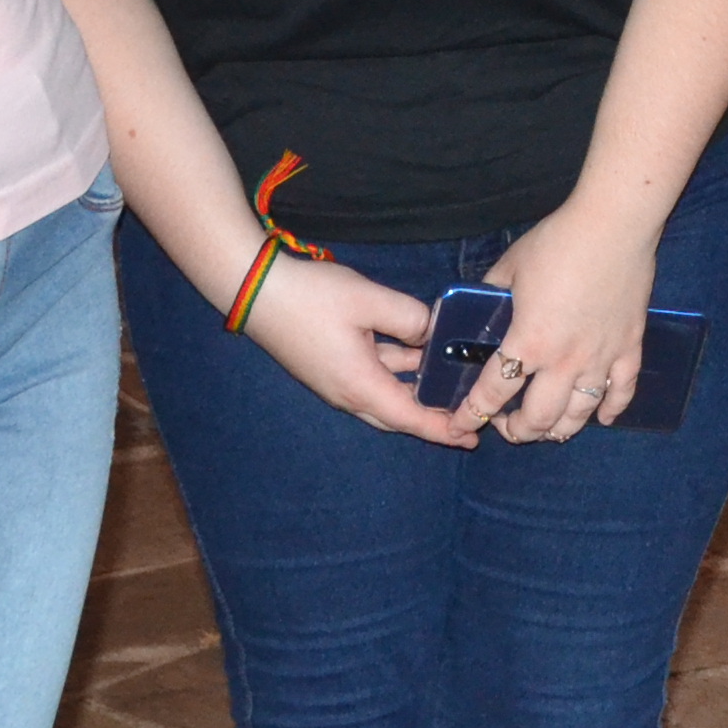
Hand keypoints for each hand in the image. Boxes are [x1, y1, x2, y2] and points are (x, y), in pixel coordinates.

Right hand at [243, 253, 477, 445]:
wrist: (255, 290)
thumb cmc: (312, 296)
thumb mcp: (370, 299)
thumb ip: (410, 317)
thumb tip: (431, 332)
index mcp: (360, 385)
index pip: (410, 417)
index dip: (442, 429)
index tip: (472, 437)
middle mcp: (347, 393)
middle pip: (398, 414)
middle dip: (433, 418)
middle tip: (469, 418)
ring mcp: (335, 381)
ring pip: (385, 395)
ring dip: (417, 391)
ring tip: (452, 384)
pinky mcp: (329, 366)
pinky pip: (371, 378)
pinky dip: (398, 373)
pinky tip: (419, 353)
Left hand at [463, 201, 657, 440]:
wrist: (613, 225)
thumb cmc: (557, 242)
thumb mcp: (509, 267)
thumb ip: (489, 295)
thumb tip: (473, 310)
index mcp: (528, 342)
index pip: (492, 392)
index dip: (471, 413)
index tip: (460, 423)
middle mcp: (564, 361)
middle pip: (538, 418)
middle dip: (517, 431)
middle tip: (506, 426)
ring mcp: (600, 359)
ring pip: (579, 415)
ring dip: (559, 430)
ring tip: (547, 429)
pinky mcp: (629, 347)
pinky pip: (622, 392)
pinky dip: (611, 410)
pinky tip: (603, 418)